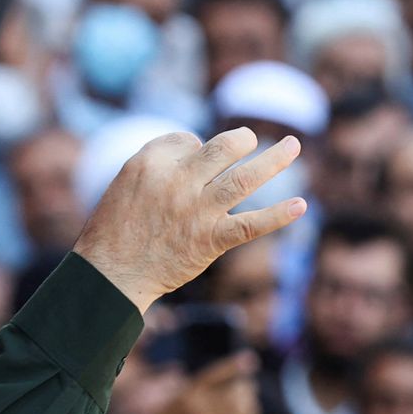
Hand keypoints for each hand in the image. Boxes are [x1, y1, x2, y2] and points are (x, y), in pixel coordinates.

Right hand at [75, 127, 306, 312]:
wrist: (112, 273)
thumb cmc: (116, 227)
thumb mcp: (127, 179)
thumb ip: (161, 160)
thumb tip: (200, 149)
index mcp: (152, 161)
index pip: (188, 141)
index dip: (194, 152)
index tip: (191, 167)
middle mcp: (178, 181)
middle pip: (223, 148)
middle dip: (243, 140)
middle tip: (251, 140)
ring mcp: (197, 211)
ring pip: (244, 179)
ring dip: (275, 160)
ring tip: (293, 145)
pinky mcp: (210, 240)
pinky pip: (250, 225)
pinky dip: (278, 216)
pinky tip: (300, 205)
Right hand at [146, 350, 260, 413]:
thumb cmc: (174, 409)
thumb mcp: (182, 388)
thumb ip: (208, 378)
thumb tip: (242, 366)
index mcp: (190, 391)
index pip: (216, 374)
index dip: (235, 366)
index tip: (252, 360)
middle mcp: (197, 407)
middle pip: (234, 394)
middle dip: (246, 388)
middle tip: (249, 386)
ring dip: (250, 407)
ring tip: (249, 404)